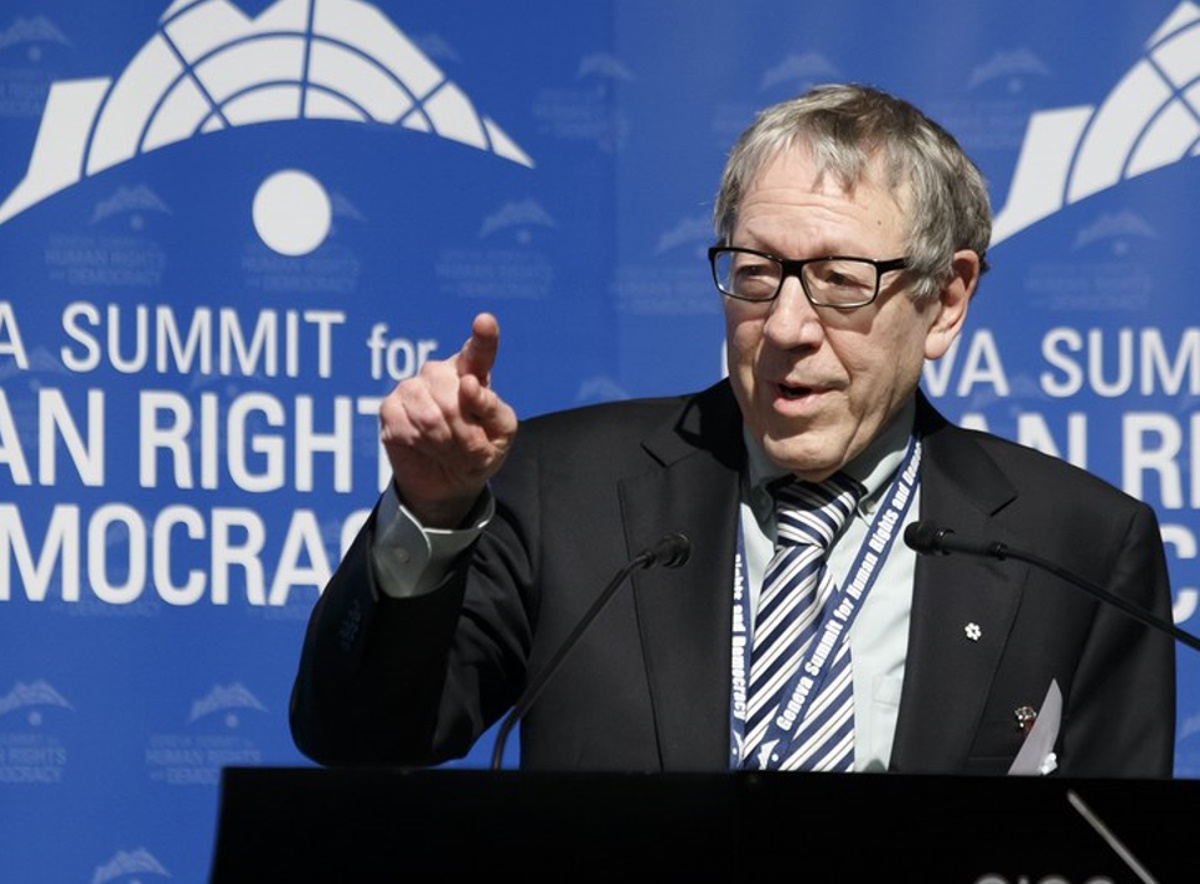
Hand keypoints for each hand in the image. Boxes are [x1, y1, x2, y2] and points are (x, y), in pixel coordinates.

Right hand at [379, 313, 517, 527]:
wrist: (448, 482)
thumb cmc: (479, 452)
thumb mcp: (500, 435)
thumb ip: (492, 409)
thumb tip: (467, 385)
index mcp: (473, 372)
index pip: (479, 352)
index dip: (483, 337)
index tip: (485, 321)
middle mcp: (440, 373)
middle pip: (453, 396)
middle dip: (465, 431)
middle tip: (469, 448)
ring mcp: (412, 388)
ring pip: (430, 414)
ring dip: (445, 443)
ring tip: (449, 449)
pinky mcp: (389, 408)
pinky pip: (406, 426)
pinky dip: (421, 445)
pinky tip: (425, 447)